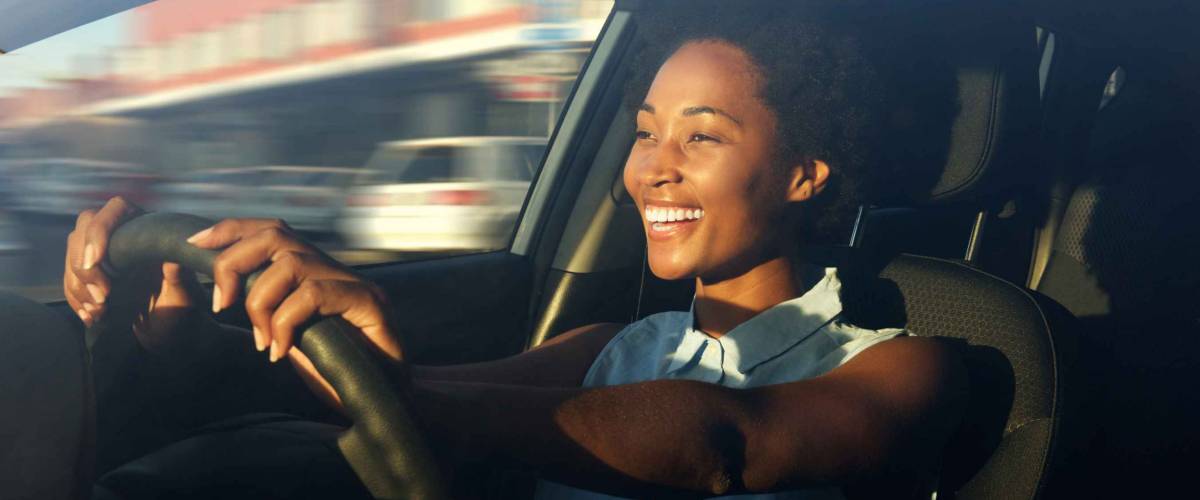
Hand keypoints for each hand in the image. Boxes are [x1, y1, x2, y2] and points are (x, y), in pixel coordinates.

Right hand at [64, 197, 199, 349]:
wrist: (169, 331)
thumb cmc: (181, 311)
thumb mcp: (184, 297)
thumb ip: (179, 279)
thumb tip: (173, 259)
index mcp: (148, 230)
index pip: (117, 208)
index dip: (99, 230)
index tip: (95, 261)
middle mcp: (123, 235)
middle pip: (83, 230)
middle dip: (85, 266)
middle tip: (102, 297)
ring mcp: (104, 254)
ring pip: (72, 255)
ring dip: (78, 286)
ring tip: (100, 312)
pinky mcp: (92, 275)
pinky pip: (70, 279)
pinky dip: (75, 299)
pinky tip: (90, 316)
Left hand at [188, 218, 403, 405]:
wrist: (385, 401)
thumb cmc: (337, 374)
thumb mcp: (287, 338)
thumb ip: (266, 313)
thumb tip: (221, 294)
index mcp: (315, 272)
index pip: (272, 230)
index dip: (231, 230)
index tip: (195, 242)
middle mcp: (335, 269)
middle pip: (275, 233)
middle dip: (234, 262)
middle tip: (221, 304)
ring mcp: (355, 283)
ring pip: (289, 263)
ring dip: (259, 302)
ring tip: (260, 340)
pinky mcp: (369, 302)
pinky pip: (312, 294)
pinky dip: (285, 322)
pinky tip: (280, 351)